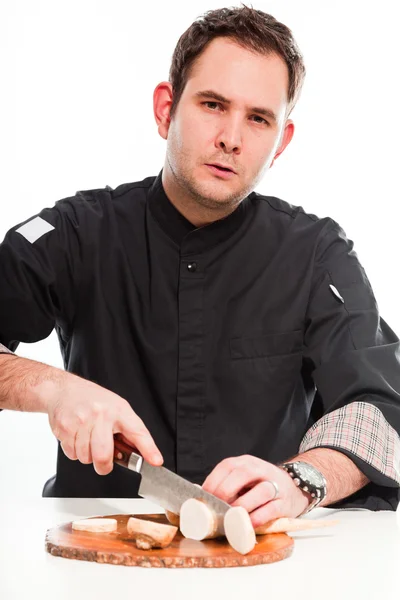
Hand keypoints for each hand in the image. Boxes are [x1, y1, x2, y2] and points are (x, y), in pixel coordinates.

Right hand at [45, 373, 162, 474]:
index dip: (148, 449)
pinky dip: (74, 451)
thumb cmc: (94, 401)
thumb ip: (128, 430)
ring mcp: (81, 421)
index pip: (137, 431)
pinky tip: (76, 437)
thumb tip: (141, 454)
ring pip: (85, 458)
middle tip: (104, 462)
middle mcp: (101, 415)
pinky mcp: (65, 428)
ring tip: (88, 439)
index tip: (156, 460)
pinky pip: (72, 454)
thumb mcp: (116, 408)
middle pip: (103, 456)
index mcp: (119, 410)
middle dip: (103, 466)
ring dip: (87, 456)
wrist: (64, 390)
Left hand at [202, 455, 309, 527]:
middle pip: (243, 474)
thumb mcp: (244, 479)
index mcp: (246, 462)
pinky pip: (271, 509)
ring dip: (243, 505)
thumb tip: (202, 498)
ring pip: (260, 490)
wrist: (294, 487)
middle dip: (226, 491)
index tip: (204, 498)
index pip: (227, 466)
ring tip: (231, 517)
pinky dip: (257, 517)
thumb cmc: (261, 485)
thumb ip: (227, 484)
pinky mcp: (285, 502)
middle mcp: (261, 469)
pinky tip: (248, 523)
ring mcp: (275, 484)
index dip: (213, 481)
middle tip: (217, 507)